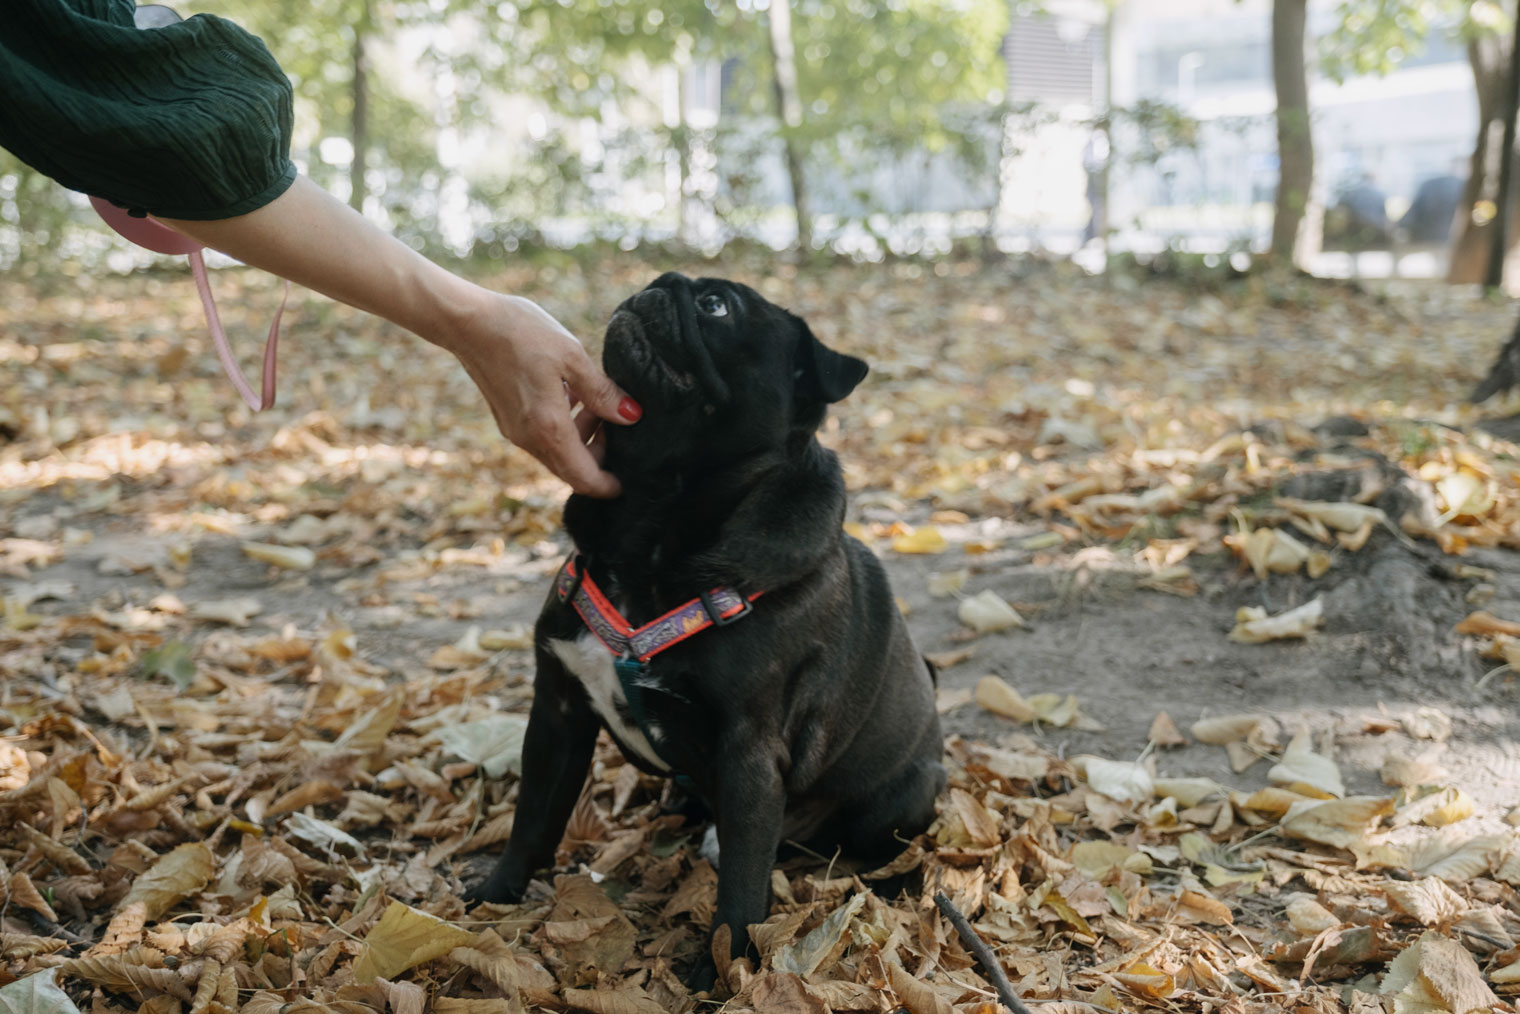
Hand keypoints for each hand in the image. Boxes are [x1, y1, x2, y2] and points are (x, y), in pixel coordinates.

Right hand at [444, 291, 639, 497]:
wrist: (467, 321)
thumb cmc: (520, 332)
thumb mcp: (571, 357)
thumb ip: (602, 392)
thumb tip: (631, 416)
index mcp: (548, 429)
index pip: (584, 479)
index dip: (609, 485)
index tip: (630, 475)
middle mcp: (529, 439)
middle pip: (573, 469)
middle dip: (600, 454)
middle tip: (616, 418)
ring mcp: (516, 431)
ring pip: (558, 451)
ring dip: (582, 436)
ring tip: (596, 399)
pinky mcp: (508, 419)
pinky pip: (543, 436)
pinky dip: (564, 425)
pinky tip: (572, 393)